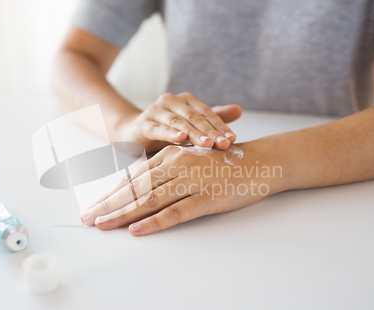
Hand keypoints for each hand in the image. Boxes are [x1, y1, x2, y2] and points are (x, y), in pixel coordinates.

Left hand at [80, 143, 284, 235]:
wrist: (262, 161)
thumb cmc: (225, 162)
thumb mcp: (192, 160)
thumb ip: (168, 171)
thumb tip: (142, 188)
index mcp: (171, 155)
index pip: (134, 177)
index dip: (111, 193)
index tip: (94, 206)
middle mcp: (177, 165)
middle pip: (135, 188)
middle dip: (108, 204)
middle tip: (87, 219)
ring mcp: (191, 182)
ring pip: (149, 200)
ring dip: (122, 214)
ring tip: (102, 225)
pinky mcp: (206, 198)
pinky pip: (175, 212)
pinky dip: (154, 222)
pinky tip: (137, 230)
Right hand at [117, 92, 241, 152]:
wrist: (133, 133)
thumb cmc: (166, 130)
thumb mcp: (191, 125)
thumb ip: (212, 118)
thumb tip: (240, 109)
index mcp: (186, 100)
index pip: (207, 113)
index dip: (220, 126)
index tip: (233, 139)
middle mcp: (171, 101)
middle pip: (195, 117)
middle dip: (211, 132)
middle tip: (224, 144)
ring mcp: (156, 111)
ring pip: (179, 123)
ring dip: (194, 134)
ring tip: (208, 144)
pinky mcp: (143, 123)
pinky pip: (158, 129)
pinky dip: (170, 133)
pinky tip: (180, 139)